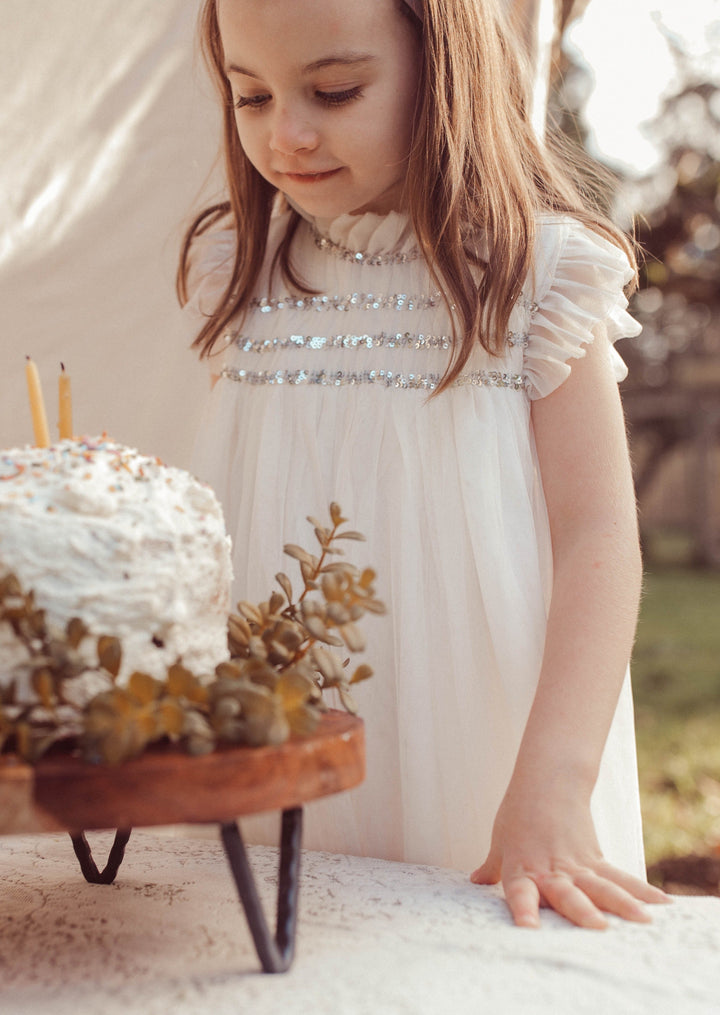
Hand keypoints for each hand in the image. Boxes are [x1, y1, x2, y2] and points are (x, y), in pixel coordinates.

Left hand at [470, 783, 669, 928]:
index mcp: (522, 868)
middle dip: (582, 911)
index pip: (519, 891)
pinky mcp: (596, 858)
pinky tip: (660, 905)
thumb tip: (475, 880)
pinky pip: (619, 877)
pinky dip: (640, 891)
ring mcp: (577, 865)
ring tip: (642, 921)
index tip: (529, 927)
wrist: (548, 781)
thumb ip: (492, 866)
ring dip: (622, 904)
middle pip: (568, 893)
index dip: (523, 909)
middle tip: (598, 927)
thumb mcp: (501, 840)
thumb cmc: (518, 813)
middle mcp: (551, 870)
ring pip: (601, 886)